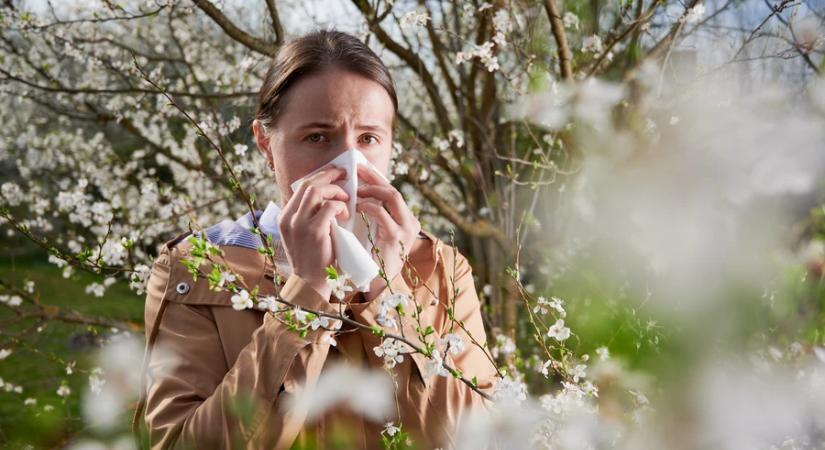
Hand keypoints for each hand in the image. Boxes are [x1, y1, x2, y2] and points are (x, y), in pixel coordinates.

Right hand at [278, 165, 348, 299]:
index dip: (319, 177)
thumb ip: (308, 216)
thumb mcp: (302, 234)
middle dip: (328, 176)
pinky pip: (329, 207)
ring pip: (317, 191)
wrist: (310, 283)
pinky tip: (346, 215)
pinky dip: (340, 206)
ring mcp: (299, 225)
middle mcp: (288, 218)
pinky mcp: (314, 231)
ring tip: (346, 199)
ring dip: (335, 191)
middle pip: (308, 184)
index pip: (301, 187)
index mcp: (284, 217)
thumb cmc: (312, 259)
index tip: (333, 174)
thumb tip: (326, 196)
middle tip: (344, 174)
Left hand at [355, 164, 420, 301]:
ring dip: (371, 189)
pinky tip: (357, 206)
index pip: (392, 192)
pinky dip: (368, 206)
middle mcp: (410, 223)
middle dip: (373, 178)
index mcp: (406, 220)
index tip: (361, 168)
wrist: (377, 286)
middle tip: (356, 171)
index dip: (377, 178)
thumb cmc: (372, 260)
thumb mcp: (376, 234)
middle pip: (393, 190)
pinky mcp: (396, 238)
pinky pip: (381, 213)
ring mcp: (405, 230)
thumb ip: (373, 217)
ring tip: (355, 189)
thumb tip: (358, 193)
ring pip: (392, 197)